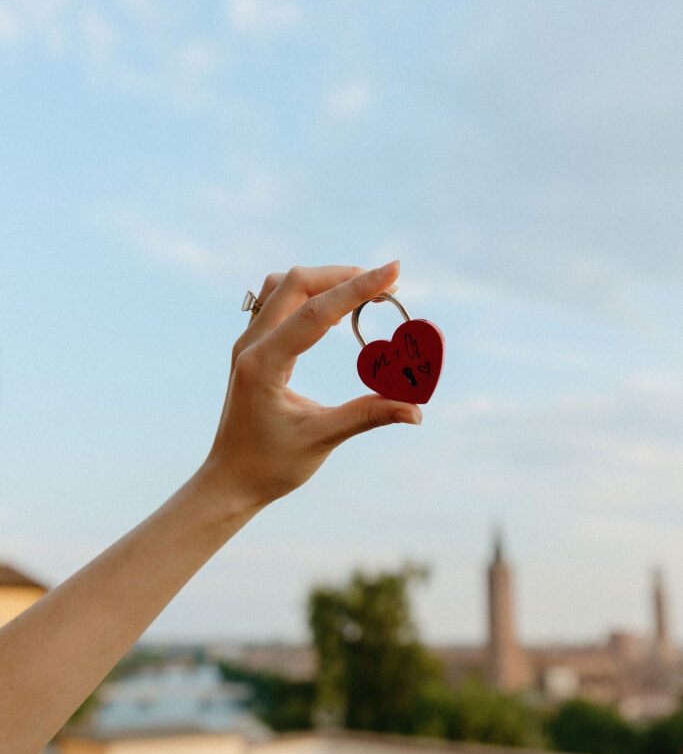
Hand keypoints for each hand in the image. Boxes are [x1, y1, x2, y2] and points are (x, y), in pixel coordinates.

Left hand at [200, 262, 421, 514]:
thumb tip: (416, 410)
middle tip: (387, 285)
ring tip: (363, 294)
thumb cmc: (269, 466)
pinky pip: (277, 303)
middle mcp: (251, 345)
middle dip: (344, 276)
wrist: (229, 481)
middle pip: (296, 283)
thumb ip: (368, 416)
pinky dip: (309, 296)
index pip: (316, 311)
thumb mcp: (321, 441)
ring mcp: (248, 344)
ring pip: (283, 287)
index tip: (394, 272)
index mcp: (264, 363)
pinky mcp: (252, 349)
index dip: (358, 288)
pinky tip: (335, 312)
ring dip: (324, 282)